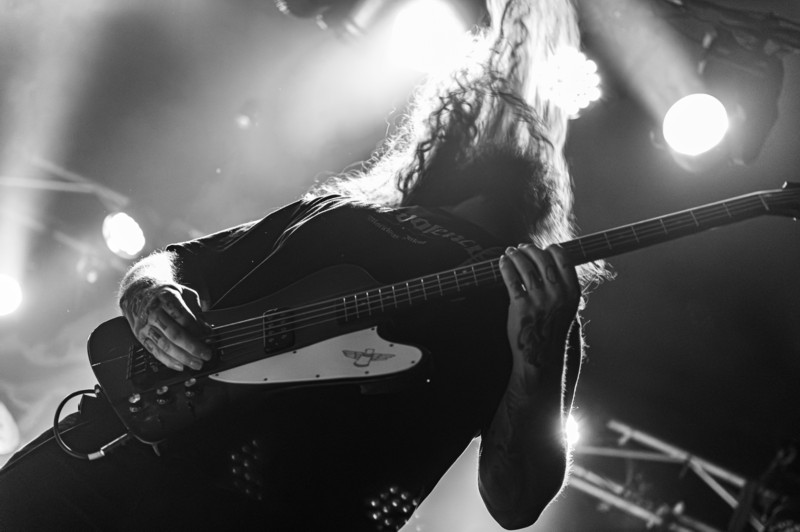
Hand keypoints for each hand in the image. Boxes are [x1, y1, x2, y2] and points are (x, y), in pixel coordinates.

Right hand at [120, 283, 211, 370]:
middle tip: (206, 355)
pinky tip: (181, 365)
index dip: (198, 329)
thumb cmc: (165, 294)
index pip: (183, 317)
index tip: (209, 337)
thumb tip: (207, 329)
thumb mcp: (183, 294)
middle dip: (192, 347)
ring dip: (183, 357)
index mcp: (166, 297)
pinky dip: (168, 361)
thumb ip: (196, 310)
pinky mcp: (140, 336)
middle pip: (174, 333)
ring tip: (197, 363)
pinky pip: (155, 351)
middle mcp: (153, 312)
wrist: (138, 292)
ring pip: (165, 345)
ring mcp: (145, 325)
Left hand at [499, 244, 579, 369]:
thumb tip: (550, 262)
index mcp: (572, 293)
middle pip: (543, 259)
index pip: (564, 260)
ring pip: (525, 267)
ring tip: (510, 252)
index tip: (545, 248)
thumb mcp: (567, 308)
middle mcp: (557, 295)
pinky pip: (511, 279)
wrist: (540, 355)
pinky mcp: (521, 306)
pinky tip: (503, 262)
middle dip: (530, 250)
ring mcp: (539, 300)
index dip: (553, 249)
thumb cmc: (552, 330)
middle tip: (522, 247)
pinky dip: (506, 267)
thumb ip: (563, 287)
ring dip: (515, 255)